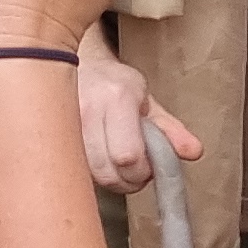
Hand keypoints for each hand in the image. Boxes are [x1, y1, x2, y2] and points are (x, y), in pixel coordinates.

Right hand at [75, 32, 203, 191]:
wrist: (80, 67)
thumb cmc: (116, 86)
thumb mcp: (148, 103)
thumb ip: (172, 130)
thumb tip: (194, 152)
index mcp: (117, 98)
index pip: (129, 155)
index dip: (141, 171)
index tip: (147, 166)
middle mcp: (88, 109)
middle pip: (108, 172)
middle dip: (126, 180)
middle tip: (134, 170)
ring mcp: (66, 123)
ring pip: (90, 175)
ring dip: (109, 179)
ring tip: (117, 165)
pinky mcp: (53, 135)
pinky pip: (76, 170)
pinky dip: (92, 174)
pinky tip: (99, 161)